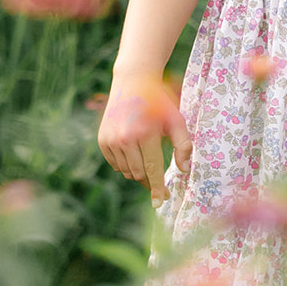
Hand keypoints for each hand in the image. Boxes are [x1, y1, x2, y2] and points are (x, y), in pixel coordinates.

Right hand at [97, 72, 189, 202]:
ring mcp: (111, 139)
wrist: (133, 81)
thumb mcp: (177, 120)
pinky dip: (125, 165)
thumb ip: (183, 146)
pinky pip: (115, 164)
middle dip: (150, 181)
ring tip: (146, 158)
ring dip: (138, 172)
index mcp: (145, 133)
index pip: (152, 170)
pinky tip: (133, 151)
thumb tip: (184, 171)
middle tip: (159, 181)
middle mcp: (125, 138)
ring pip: (126, 171)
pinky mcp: (102, 140)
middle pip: (139, 174)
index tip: (159, 203)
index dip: (157, 188)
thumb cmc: (160, 102)